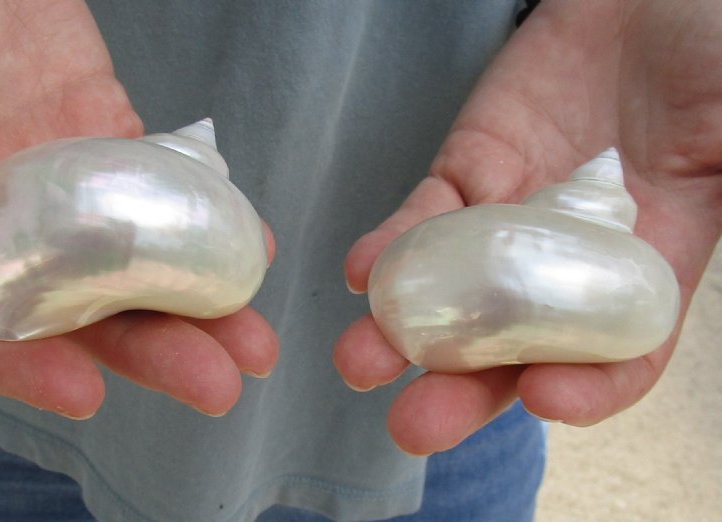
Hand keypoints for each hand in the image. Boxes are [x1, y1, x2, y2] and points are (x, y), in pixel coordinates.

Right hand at [0, 1, 276, 418]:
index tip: (81, 391)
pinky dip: (212, 224)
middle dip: (149, 352)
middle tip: (214, 386)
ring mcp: (72, 202)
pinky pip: (169, 197)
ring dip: (198, 308)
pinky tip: (251, 246)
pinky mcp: (122, 162)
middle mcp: (6, 239)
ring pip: (136, 267)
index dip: (18, 363)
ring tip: (253, 341)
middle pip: (76, 313)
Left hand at [334, 0, 721, 454]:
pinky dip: (394, 248)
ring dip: (405, 335)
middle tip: (415, 425)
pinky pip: (425, 218)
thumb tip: (719, 203)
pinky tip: (364, 274)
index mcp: (650, 264)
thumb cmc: (707, 53)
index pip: (619, 353)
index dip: (589, 387)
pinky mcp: (468, 172)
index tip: (549, 399)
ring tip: (363, 362)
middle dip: (463, 389)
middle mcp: (570, 260)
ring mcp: (512, 218)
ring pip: (454, 293)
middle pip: (513, 344)